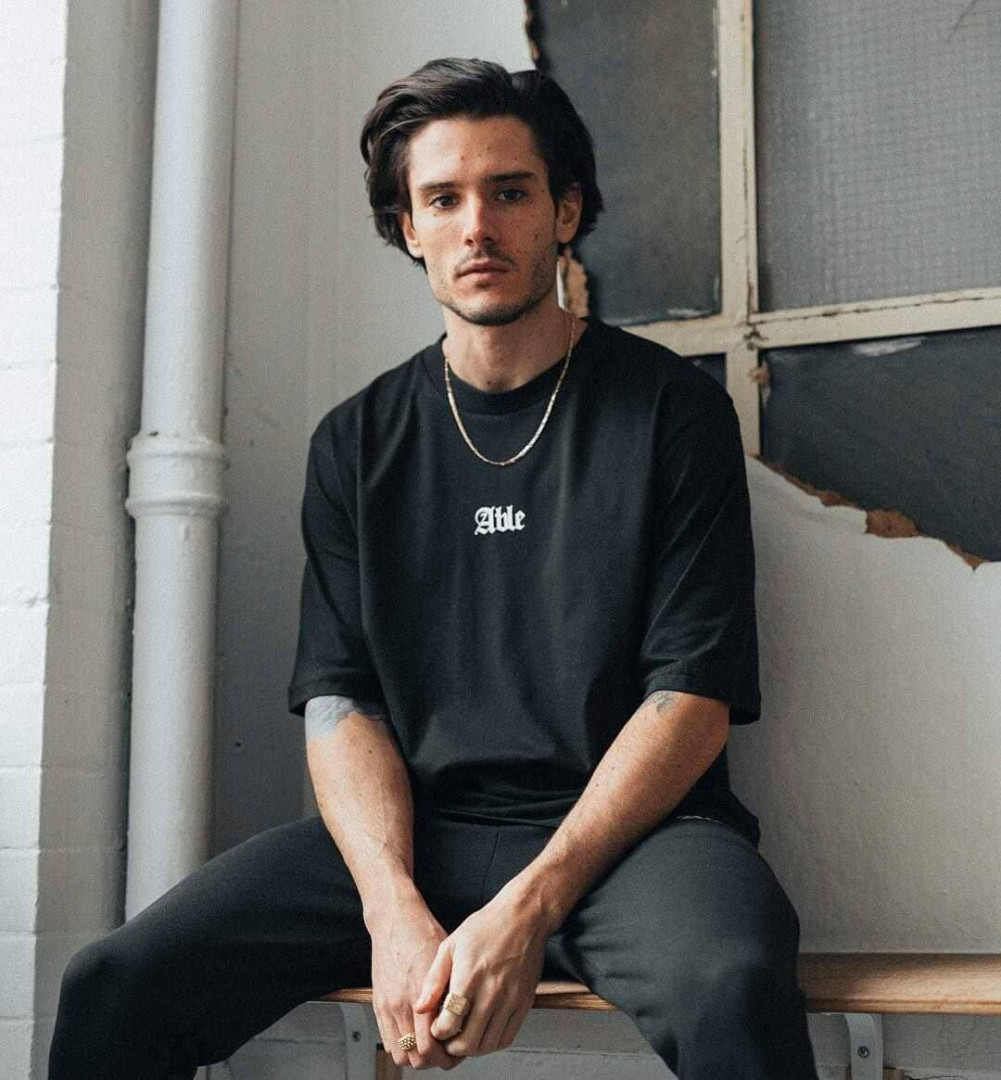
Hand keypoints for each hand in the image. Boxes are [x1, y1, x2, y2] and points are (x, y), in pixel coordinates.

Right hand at [368, 892, 466, 1070]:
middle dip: (435, 1060)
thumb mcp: (445, 960)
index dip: (446, 1056)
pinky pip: (387, 1039)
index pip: (429, 1046)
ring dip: (417, 1056)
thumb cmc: (422, 934)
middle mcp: (400, 1005)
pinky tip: (416, 1035)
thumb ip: (449, 994)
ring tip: (433, 1046)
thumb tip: (460, 1020)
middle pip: (416, 1057)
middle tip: (449, 1052)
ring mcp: (387, 1006)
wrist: (394, 919)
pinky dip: (402, 1045)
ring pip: (400, 1054)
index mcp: (420, 995)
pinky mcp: (378, 1003)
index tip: (458, 1050)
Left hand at [413, 883, 548, 1057]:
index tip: (436, 1026)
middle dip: (452, 1046)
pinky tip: (484, 1031)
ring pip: (488, 1044)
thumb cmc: (486, 927)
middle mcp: (491, 992)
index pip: (449, 1024)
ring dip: (472, 1047)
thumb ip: (434, 979)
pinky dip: (492, 1043)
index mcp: (469, 977)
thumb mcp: (451, 945)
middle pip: (468, 1042)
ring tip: (464, 1035)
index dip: (438, 1032)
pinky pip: (507, 1037)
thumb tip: (420, 1007)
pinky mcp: (524, 1002)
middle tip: (448, 1037)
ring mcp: (510, 999)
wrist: (523, 917)